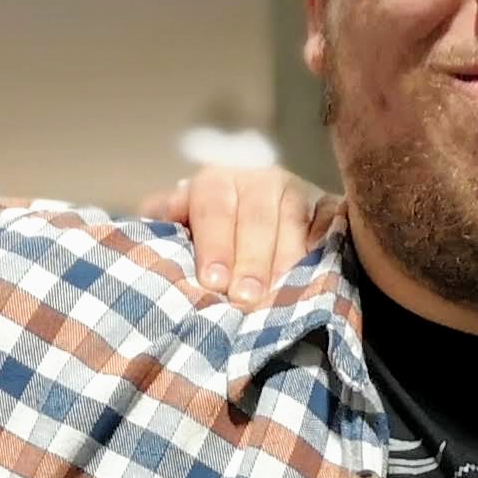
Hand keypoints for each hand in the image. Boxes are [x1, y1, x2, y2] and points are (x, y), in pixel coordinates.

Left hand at [140, 162, 331, 306]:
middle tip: (245, 298)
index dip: (214, 244)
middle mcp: (260, 180)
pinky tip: (319, 276)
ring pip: (294, 221)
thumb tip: (145, 225)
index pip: (213, 206)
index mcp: (217, 181)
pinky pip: (332, 225)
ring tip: (280, 295)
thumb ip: (163, 220)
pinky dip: (326, 248)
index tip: (212, 281)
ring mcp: (299, 191)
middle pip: (257, 217)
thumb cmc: (210, 234)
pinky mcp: (331, 208)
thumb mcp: (181, 223)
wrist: (254, 219)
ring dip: (288, 260)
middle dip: (251, 260)